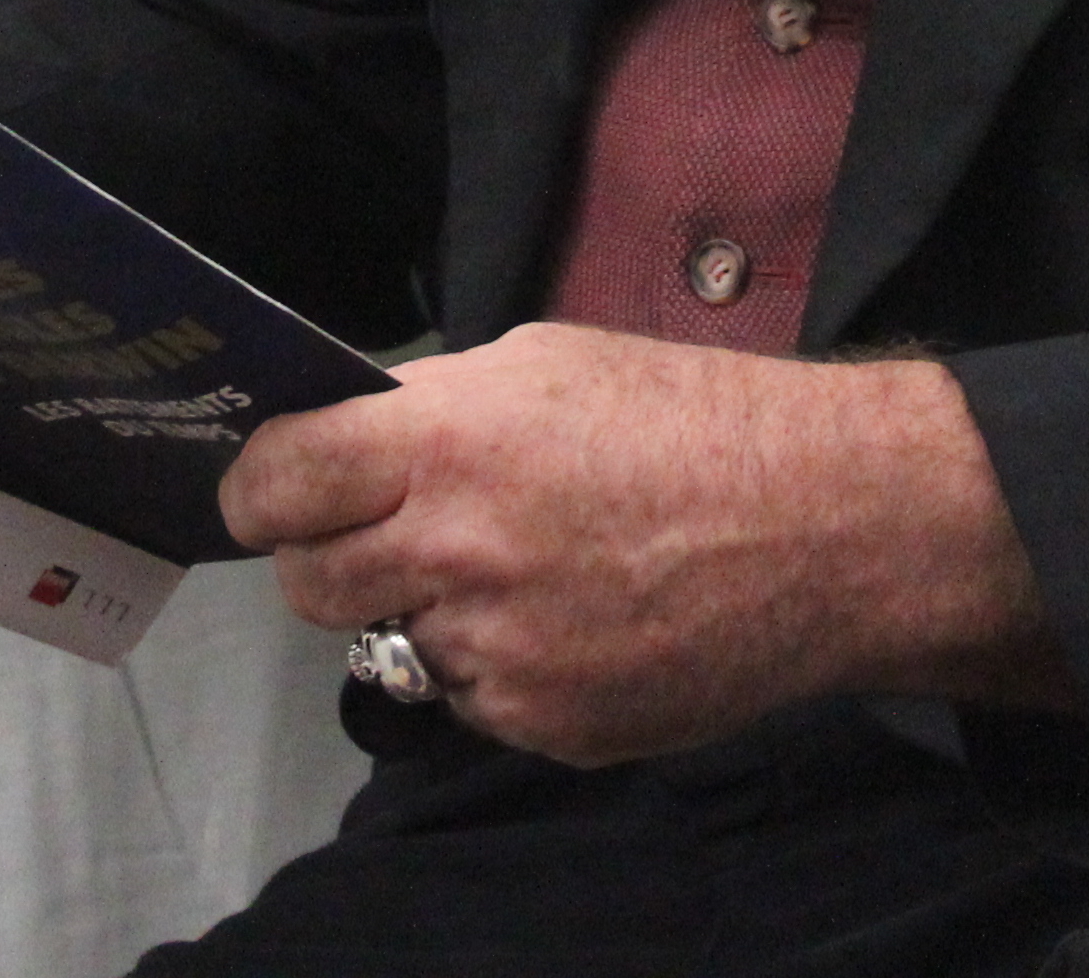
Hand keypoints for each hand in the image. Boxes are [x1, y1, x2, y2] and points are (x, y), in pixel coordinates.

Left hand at [217, 322, 1073, 765]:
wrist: (830, 524)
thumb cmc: (695, 419)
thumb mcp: (548, 363)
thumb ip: (434, 408)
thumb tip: (347, 441)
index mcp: (445, 447)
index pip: (273, 485)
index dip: (258, 489)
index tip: (268, 494)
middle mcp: (455, 555)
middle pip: (308, 583)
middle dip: (334, 556)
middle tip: (394, 533)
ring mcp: (498, 654)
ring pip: (394, 644)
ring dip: (431, 612)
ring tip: (528, 569)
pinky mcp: (544, 724)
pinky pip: (475, 699)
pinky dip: (505, 665)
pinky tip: (580, 617)